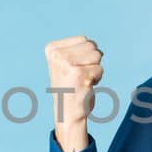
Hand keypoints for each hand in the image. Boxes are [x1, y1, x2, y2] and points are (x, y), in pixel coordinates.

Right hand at [45, 36, 102, 151]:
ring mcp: (68, 64)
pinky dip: (97, 78)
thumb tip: (98, 50)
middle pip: (91, 45)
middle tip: (79, 75)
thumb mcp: (66, 62)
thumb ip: (79, 49)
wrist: (67, 112)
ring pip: (97, 55)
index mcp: (52, 49)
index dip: (84, 54)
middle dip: (91, 61)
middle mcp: (57, 55)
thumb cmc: (70, 86)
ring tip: (82, 80)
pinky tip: (85, 86)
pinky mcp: (80, 74)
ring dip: (95, 69)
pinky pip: (100, 69)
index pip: (83, 39)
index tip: (72, 69)